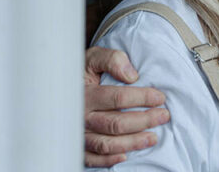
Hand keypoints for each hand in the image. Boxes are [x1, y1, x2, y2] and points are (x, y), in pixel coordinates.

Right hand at [84, 46, 169, 166]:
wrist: (54, 87)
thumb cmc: (80, 72)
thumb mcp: (93, 58)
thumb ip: (112, 60)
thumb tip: (131, 75)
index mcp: (85, 94)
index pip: (118, 98)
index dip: (142, 98)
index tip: (160, 97)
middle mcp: (80, 116)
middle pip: (115, 123)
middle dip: (144, 120)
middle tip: (163, 116)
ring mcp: (77, 133)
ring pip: (106, 144)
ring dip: (132, 143)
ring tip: (153, 138)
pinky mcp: (76, 145)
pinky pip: (90, 158)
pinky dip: (107, 160)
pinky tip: (125, 156)